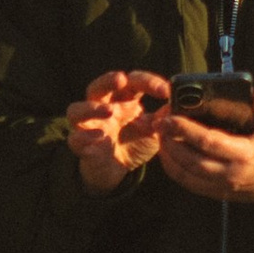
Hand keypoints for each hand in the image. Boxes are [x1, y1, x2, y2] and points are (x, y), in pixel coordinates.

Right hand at [67, 66, 170, 196]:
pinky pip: (75, 139)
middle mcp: (102, 107)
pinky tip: (100, 139)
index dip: (148, 82)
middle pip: (97, 86)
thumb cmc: (133, 144)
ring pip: (76, 109)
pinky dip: (84, 137)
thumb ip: (163, 120)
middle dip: (108, 80)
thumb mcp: (154, 132)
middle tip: (121, 80)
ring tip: (110, 111)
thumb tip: (178, 107)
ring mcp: (89, 126)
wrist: (116, 172)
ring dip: (92, 107)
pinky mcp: (81, 145)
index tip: (165, 91)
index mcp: (123, 100)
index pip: (132, 82)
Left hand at [156, 83, 253, 206]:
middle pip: (191, 160)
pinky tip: (170, 156)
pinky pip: (192, 185)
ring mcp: (225, 187)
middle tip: (157, 124)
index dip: (185, 130)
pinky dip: (177, 172)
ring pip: (187, 175)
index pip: (208, 142)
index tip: (169, 118)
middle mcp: (232, 174)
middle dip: (170, 142)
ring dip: (170, 158)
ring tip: (160, 138)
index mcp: (245, 154)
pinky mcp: (221, 194)